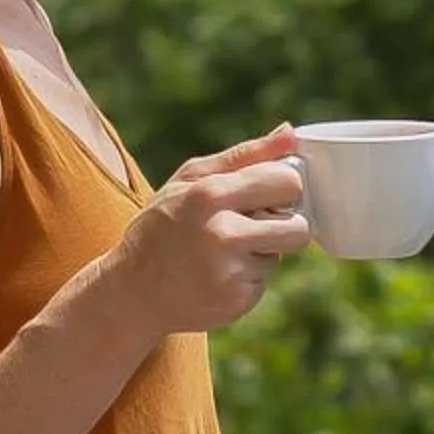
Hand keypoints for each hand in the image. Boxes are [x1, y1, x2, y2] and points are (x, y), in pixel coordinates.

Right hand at [115, 126, 309, 341]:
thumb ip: (244, 155)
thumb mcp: (190, 180)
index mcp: (210, 194)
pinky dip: (247, 276)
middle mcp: (222, 233)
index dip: (284, 187)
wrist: (133, 291)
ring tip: (223, 250)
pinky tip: (217, 273)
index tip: (270, 192)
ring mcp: (231, 272)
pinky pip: (264, 280)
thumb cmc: (163, 226)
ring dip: (261, 250)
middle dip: (285, 224)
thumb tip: (290, 133)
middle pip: (299, 227)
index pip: (287, 182)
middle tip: (252, 223)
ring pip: (281, 254)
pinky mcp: (237, 300)